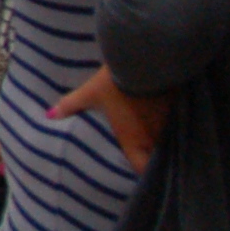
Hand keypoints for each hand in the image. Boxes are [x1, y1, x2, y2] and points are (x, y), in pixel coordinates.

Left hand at [49, 66, 170, 172]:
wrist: (146, 59)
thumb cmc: (115, 81)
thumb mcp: (91, 93)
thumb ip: (71, 106)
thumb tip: (49, 116)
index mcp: (134, 139)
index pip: (141, 167)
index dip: (141, 171)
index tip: (139, 169)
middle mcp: (154, 136)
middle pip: (157, 156)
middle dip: (154, 155)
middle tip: (149, 152)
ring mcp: (170, 123)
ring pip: (169, 139)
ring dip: (164, 138)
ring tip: (158, 133)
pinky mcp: (179, 107)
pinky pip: (177, 121)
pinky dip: (172, 121)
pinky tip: (169, 114)